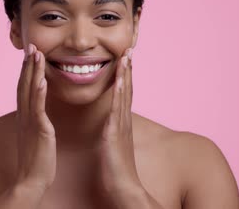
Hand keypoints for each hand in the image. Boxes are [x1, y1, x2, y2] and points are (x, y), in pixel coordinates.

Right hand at [14, 43, 55, 191]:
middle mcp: (24, 116)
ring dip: (32, 71)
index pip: (24, 88)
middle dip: (28, 64)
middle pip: (24, 84)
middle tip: (31, 44)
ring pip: (30, 92)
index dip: (26, 69)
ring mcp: (30, 122)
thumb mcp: (34, 136)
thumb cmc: (36, 161)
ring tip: (36, 53)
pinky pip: (38, 108)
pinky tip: (42, 79)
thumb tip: (36, 112)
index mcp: (25, 117)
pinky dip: (39, 92)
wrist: (31, 181)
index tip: (30, 53)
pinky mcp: (38, 131)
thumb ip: (34, 121)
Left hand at [98, 48, 144, 199]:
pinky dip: (119, 94)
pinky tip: (119, 81)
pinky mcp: (115, 135)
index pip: (123, 94)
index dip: (124, 76)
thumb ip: (113, 132)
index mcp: (121, 123)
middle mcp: (123, 122)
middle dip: (127, 69)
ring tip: (125, 57)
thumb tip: (110, 124)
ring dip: (125, 76)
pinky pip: (117, 110)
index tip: (124, 58)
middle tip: (128, 49)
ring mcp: (121, 127)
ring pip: (124, 96)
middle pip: (127, 90)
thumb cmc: (118, 171)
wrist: (125, 190)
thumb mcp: (114, 146)